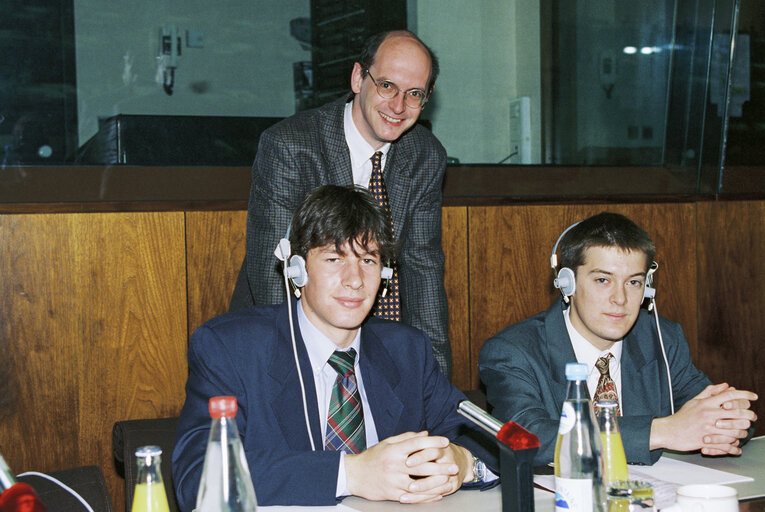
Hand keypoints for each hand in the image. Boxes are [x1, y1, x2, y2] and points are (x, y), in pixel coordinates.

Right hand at [345, 431, 465, 502]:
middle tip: (453, 466)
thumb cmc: (371, 458)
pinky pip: (413, 497)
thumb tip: (425, 434)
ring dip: (436, 484)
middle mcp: (394, 465)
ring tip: (449, 482)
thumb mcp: (387, 443)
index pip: (416, 444)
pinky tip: (436, 494)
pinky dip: (426, 496)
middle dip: (440, 466)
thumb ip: (407, 438)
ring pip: (419, 484)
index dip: (432, 441)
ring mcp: (394, 481)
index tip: (445, 441)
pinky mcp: (393, 494)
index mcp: (394, 450)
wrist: (354, 475)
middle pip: (421, 466)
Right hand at [650, 383, 757, 454]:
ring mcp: (708, 428)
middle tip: (753, 416)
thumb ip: (711, 392)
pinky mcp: (706, 441)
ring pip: (735, 430)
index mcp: (706, 403)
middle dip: (750, 414)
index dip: (745, 395)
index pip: (730, 395)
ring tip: (744, 431)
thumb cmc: (682, 417)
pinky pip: (726, 445)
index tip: (753, 397)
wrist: (668, 431)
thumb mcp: (695, 401)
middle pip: (737, 412)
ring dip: (743, 431)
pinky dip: (734, 447)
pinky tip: (737, 446)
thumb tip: (726, 385)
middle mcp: (708, 414)